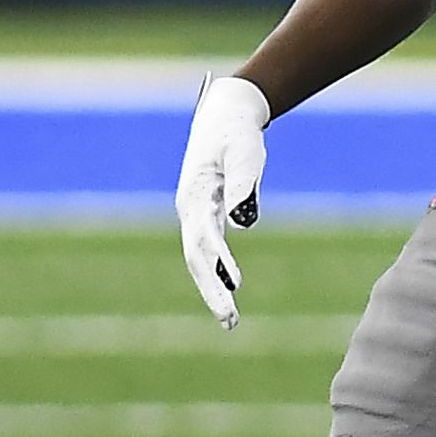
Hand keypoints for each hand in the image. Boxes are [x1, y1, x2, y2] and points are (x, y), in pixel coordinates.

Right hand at [175, 76, 270, 328]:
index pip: (205, 238)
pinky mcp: (206, 214)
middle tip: (230, 321)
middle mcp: (190, 209)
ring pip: (200, 258)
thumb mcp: (245, 153)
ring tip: (230, 321)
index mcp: (195, 195)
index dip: (219, 264)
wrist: (225, 114)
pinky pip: (208, 250)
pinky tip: (230, 291)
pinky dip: (216, 272)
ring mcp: (195, 213)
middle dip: (212, 291)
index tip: (236, 286)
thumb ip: (243, 185)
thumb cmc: (237, 133)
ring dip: (213, 289)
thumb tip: (244, 223)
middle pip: (197, 258)